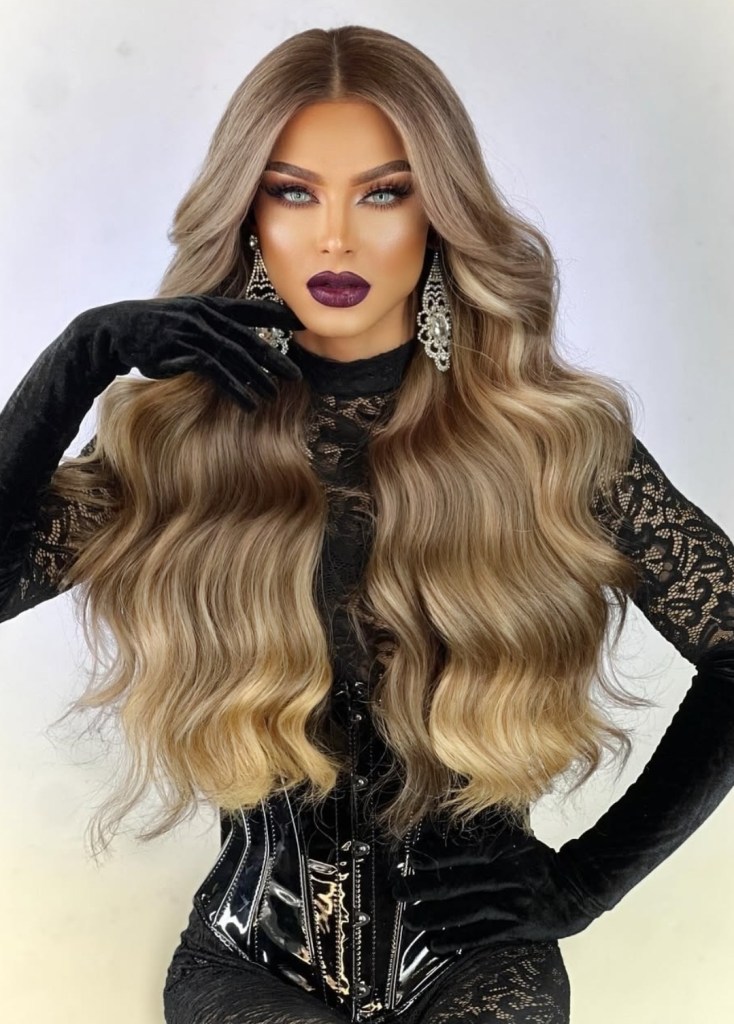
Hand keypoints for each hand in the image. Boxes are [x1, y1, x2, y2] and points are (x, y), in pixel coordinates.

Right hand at [75, 294, 303, 411]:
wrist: (115, 331)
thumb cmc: (152, 329)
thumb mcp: (184, 319)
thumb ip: (211, 326)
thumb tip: (236, 342)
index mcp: (209, 305)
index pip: (250, 308)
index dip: (277, 314)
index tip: (300, 322)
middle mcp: (205, 315)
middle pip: (249, 337)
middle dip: (274, 357)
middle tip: (296, 376)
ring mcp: (194, 331)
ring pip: (236, 356)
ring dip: (257, 377)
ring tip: (273, 395)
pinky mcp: (182, 350)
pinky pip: (217, 371)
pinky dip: (236, 388)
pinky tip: (249, 402)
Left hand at [389, 831, 596, 954]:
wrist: (581, 887)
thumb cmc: (542, 861)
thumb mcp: (517, 839)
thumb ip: (487, 835)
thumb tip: (449, 828)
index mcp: (506, 850)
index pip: (465, 853)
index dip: (436, 858)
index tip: (410, 860)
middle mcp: (507, 876)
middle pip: (459, 883)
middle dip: (425, 888)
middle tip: (399, 891)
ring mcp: (512, 904)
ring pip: (466, 912)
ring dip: (435, 917)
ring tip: (410, 919)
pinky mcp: (517, 928)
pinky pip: (482, 936)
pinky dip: (458, 940)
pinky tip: (436, 944)